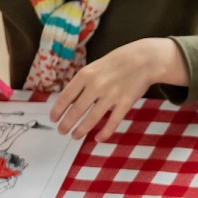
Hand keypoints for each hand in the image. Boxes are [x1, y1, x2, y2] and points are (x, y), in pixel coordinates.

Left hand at [49, 38, 184, 141]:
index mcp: (86, 74)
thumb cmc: (118, 62)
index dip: (57, 110)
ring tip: (75, 136)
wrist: (144, 59)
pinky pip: (112, 122)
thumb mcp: (95, 66)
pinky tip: (98, 138)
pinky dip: (104, 133)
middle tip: (61, 131)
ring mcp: (111, 95)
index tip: (53, 119)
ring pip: (92, 119)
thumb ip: (83, 81)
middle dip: (66, 123)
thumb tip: (69, 101)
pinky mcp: (125, 103)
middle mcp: (96, 85)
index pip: (65, 96)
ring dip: (81, 130)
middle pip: (76, 110)